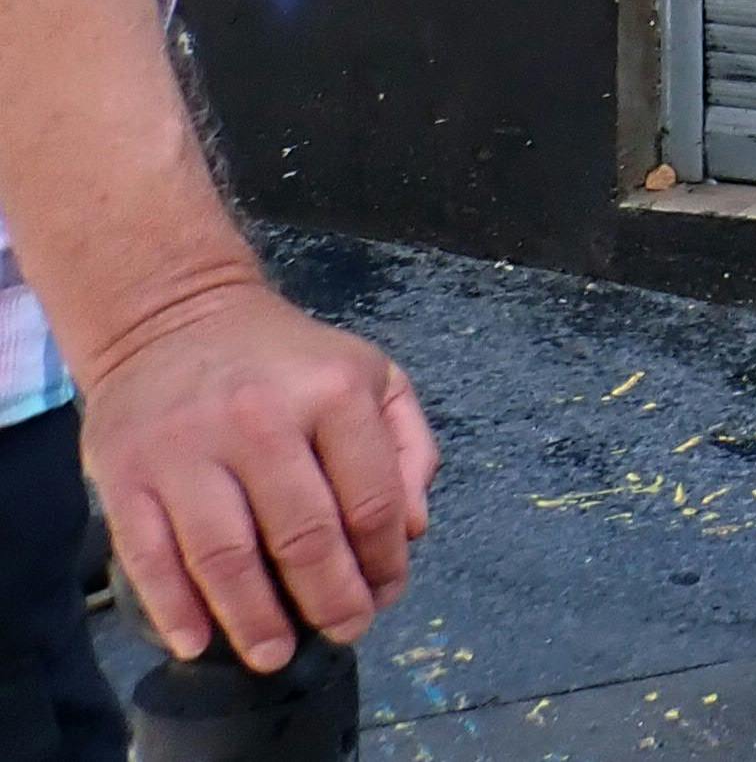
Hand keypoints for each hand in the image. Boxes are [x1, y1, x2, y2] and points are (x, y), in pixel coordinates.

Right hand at [77, 277, 438, 668]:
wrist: (172, 317)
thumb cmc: (286, 360)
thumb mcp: (370, 374)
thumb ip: (405, 446)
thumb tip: (414, 528)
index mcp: (333, 393)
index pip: (371, 499)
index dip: (384, 560)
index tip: (387, 592)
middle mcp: (260, 420)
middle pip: (304, 536)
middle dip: (331, 600)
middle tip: (344, 632)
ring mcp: (186, 449)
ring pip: (227, 556)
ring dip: (256, 619)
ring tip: (277, 654)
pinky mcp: (126, 475)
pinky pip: (151, 556)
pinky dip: (176, 609)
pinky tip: (199, 641)